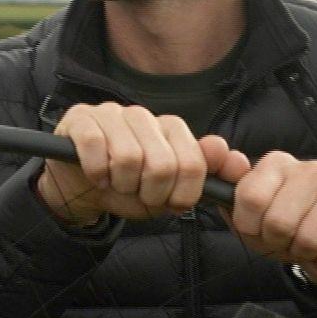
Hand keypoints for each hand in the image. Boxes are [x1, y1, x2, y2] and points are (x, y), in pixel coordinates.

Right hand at [36, 102, 247, 225]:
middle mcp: (142, 115)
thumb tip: (238, 161)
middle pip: (163, 164)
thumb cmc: (127, 189)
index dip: (182, 193)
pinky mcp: (81, 119)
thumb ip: (203, 177)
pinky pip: (95, 148)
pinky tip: (96, 176)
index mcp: (169, 129)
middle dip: (150, 193)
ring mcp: (110, 114)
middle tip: (138, 195)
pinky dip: (97, 173)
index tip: (169, 203)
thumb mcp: (167, 192)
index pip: (192, 162)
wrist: (79, 188)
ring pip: (129, 157)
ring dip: (121, 185)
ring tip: (117, 185)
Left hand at [218, 151, 316, 285]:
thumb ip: (232, 199)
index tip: (260, 232)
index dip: (251, 228)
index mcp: (278, 164)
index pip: (250, 198)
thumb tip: (231, 159)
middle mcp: (312, 168)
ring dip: (306, 254)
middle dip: (280, 244)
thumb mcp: (254, 221)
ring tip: (311, 246)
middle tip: (289, 243)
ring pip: (309, 237)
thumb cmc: (291, 232)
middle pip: (278, 222)